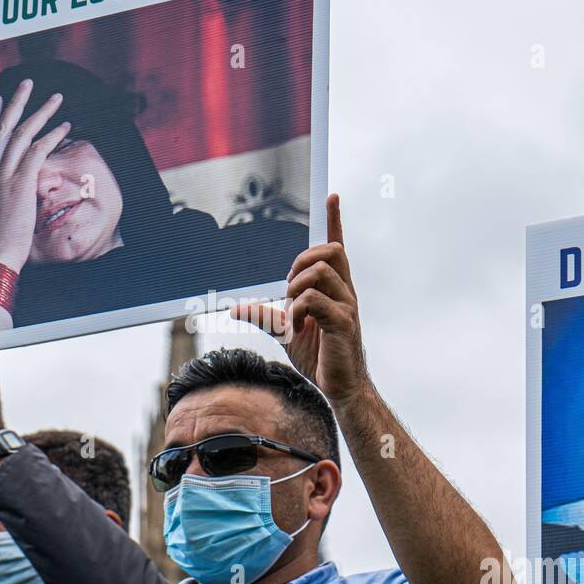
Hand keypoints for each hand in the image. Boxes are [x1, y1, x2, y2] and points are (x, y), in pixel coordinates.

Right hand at [0, 80, 69, 270]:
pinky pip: (37, 151)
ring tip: (56, 97)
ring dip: (40, 112)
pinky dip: (52, 135)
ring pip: (21, 134)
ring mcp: (1, 176)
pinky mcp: (19, 183)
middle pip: (1, 128)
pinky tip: (65, 125)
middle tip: (26, 83)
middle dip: (15, 103)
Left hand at [231, 194, 368, 408]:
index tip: (331, 196)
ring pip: (321, 271)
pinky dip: (297, 309)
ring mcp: (347, 306)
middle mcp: (345, 292)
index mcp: (335, 289)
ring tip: (293, 311)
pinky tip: (296, 326)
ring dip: (297, 286)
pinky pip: (315, 300)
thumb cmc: (319, 357)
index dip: (334, 220)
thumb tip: (236, 308)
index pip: (337, 247)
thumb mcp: (286, 332)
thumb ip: (266, 316)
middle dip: (303, 259)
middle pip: (330, 250)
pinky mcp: (343, 323)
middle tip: (289, 287)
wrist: (340, 388)